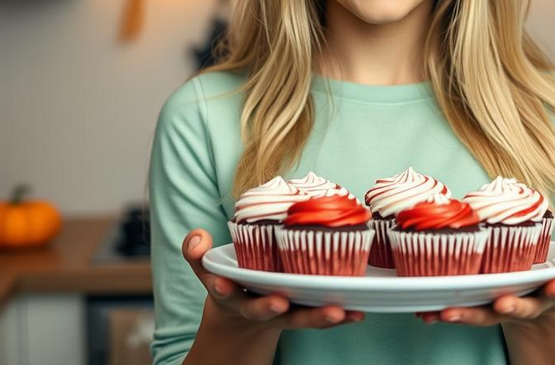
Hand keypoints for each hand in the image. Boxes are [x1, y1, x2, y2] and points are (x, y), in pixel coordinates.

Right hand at [182, 227, 365, 329]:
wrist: (243, 318)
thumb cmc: (231, 283)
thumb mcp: (208, 268)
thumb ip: (197, 252)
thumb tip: (197, 236)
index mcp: (231, 294)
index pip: (225, 291)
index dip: (224, 287)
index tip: (223, 284)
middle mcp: (256, 306)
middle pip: (263, 310)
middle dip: (269, 307)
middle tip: (277, 302)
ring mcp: (281, 313)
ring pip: (298, 317)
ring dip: (316, 316)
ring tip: (336, 311)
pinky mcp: (302, 314)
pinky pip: (320, 318)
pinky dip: (339, 318)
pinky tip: (357, 312)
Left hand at [415, 231, 554, 327]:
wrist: (537, 301)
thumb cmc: (553, 272)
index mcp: (553, 289)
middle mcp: (528, 302)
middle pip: (520, 308)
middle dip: (512, 307)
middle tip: (502, 303)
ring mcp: (502, 308)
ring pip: (486, 315)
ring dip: (468, 315)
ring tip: (446, 313)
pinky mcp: (481, 308)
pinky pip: (463, 313)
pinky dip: (444, 313)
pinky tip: (425, 311)